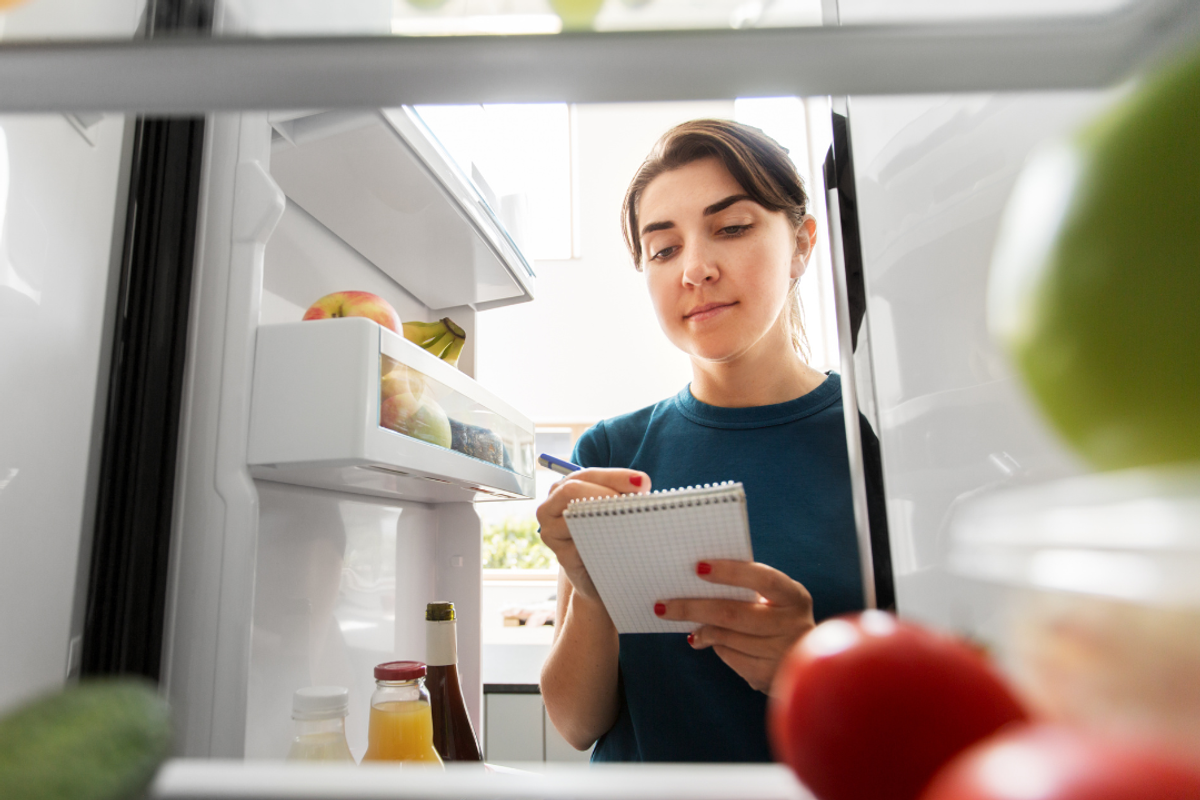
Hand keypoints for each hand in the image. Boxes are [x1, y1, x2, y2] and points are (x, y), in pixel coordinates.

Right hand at [535, 468, 649, 601]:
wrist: (598, 575)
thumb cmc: (605, 534)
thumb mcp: (611, 508)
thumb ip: (621, 492)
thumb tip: (641, 483)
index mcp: (563, 488)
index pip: (588, 475)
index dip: (616, 476)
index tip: (642, 482)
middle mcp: (550, 507)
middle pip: (572, 490)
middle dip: (606, 494)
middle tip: (636, 503)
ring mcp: (551, 532)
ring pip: (574, 516)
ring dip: (605, 517)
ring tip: (631, 521)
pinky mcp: (561, 555)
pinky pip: (580, 544)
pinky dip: (602, 542)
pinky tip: (620, 544)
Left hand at [656, 560, 814, 692]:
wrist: (805, 661)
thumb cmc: (778, 617)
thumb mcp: (775, 600)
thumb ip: (748, 590)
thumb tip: (698, 579)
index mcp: (794, 597)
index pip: (763, 580)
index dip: (731, 572)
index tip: (698, 567)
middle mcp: (793, 625)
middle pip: (733, 614)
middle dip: (693, 608)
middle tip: (663, 605)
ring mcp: (781, 654)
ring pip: (726, 638)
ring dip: (700, 630)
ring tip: (678, 619)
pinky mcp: (767, 676)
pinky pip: (730, 658)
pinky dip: (715, 647)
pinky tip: (706, 640)